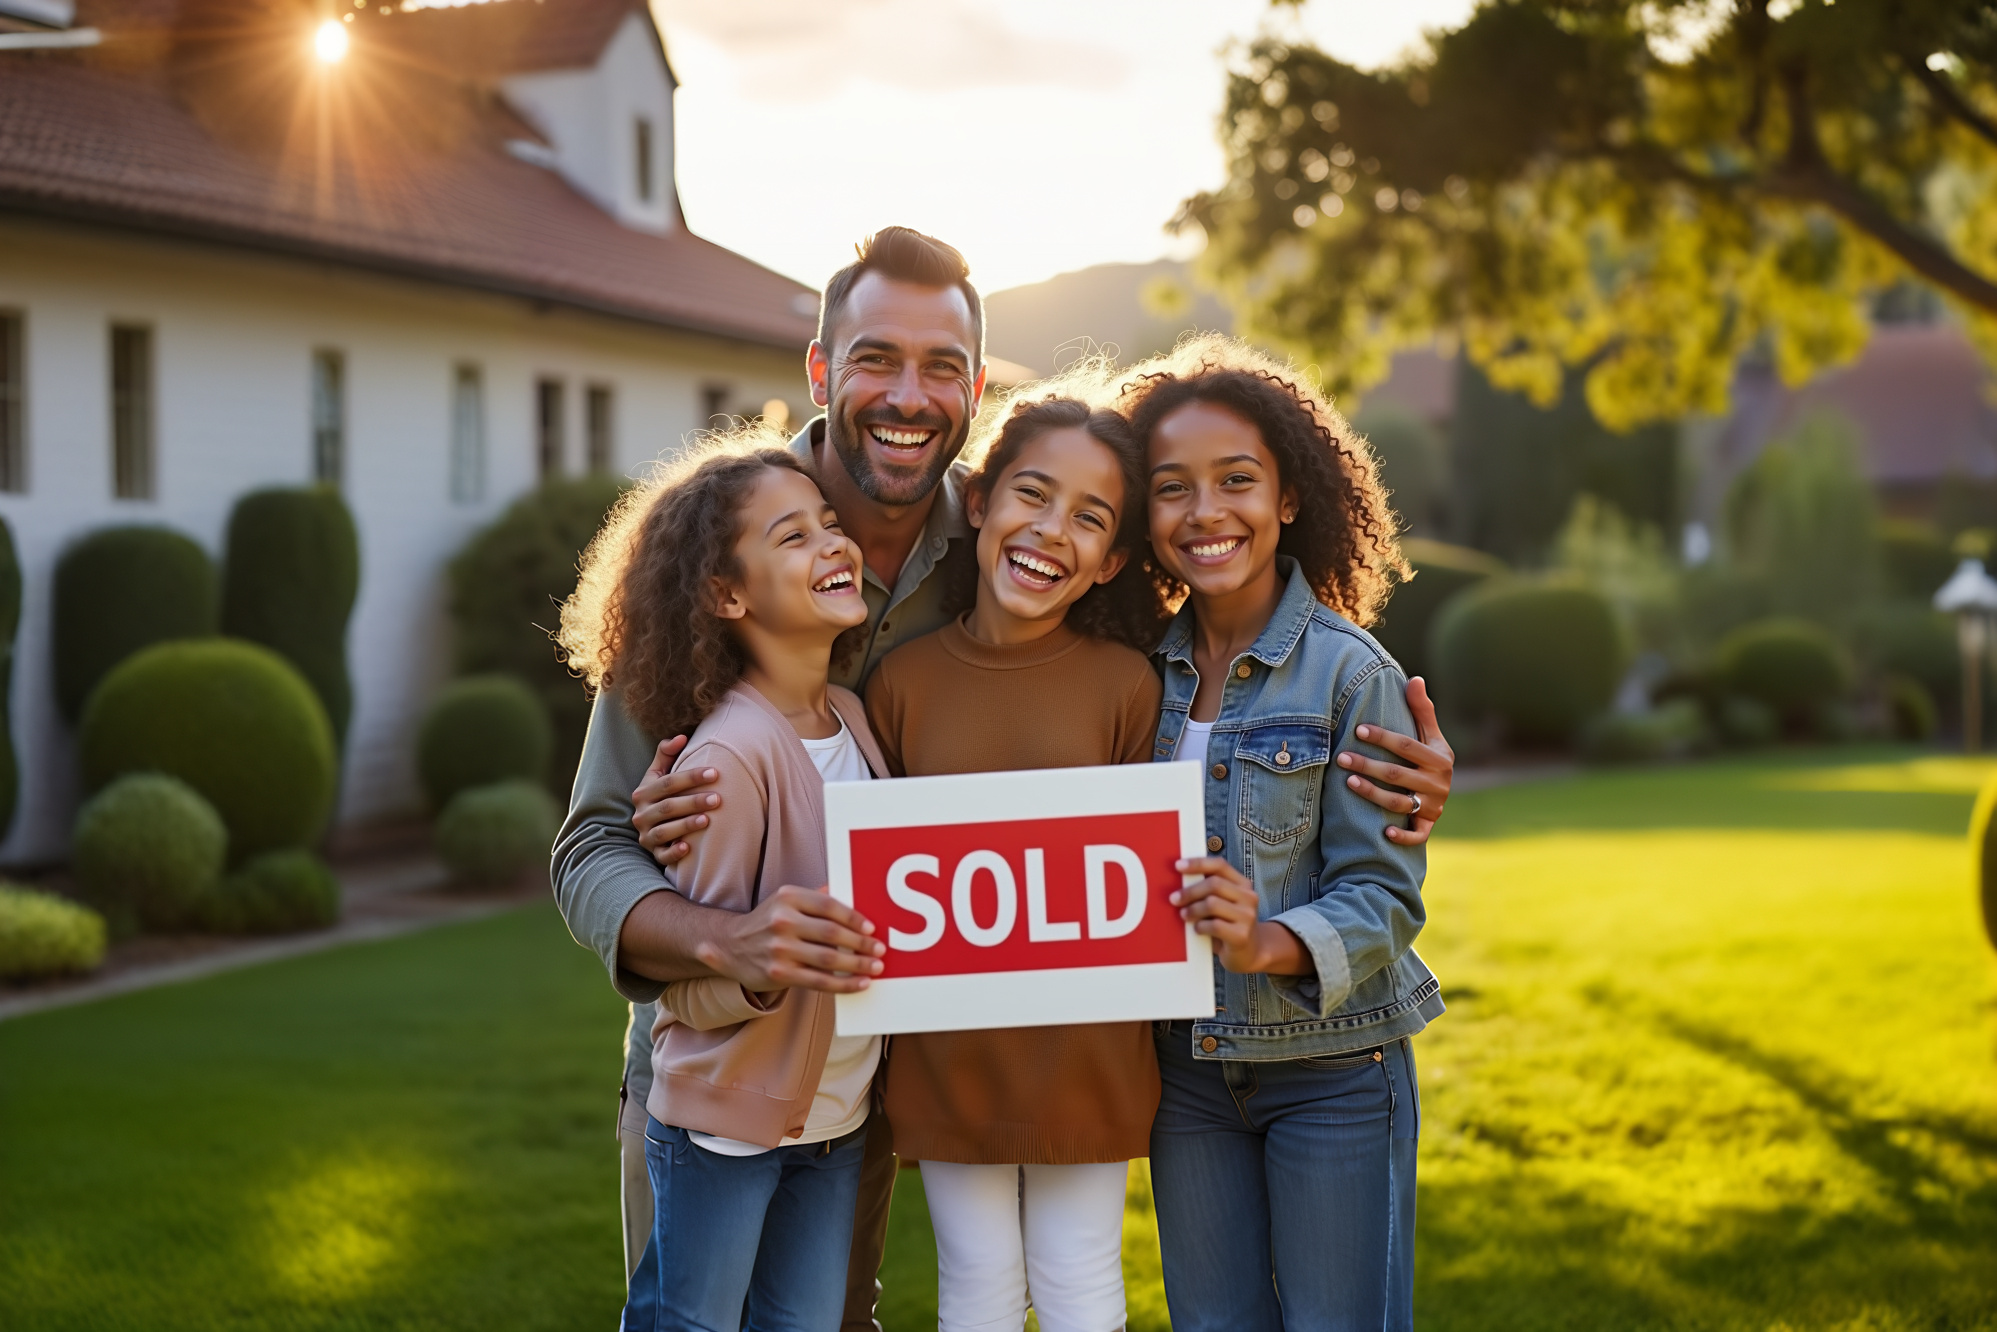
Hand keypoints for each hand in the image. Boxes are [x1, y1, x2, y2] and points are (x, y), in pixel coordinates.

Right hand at [631, 737, 722, 866]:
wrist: (652, 828)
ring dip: (686, 825)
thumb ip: (666, 754)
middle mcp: (641, 814)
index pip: (668, 783)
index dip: (691, 777)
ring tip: (708, 820)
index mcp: (643, 792)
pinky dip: (674, 853)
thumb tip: (681, 736)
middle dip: (693, 802)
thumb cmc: (661, 796)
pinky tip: (688, 847)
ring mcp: (646, 835)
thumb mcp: (658, 775)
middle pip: (668, 807)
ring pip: (665, 831)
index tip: (715, 773)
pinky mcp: (654, 854)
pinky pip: (662, 856)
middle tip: (718, 798)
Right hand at [694, 885, 885, 993]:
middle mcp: (783, 921)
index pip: (829, 905)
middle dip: (861, 943)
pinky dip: (843, 984)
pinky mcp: (779, 973)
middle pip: (832, 933)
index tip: (872, 928)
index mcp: (788, 897)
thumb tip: (852, 895)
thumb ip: (816, 898)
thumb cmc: (768, 921)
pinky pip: (819, 981)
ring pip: (828, 958)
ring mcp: (780, 949)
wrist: (730, 945)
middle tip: (880, 949)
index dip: (854, 917)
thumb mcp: (786, 900)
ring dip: (858, 964)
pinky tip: (860, 983)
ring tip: (876, 967)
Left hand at [1171, 856, 1306, 975]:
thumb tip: (1180, 882)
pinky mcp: (1242, 935)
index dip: (1198, 863)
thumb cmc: (1229, 925)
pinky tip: (1198, 929)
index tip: (1178, 866)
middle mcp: (1249, 897)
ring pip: (1212, 904)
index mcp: (1243, 884)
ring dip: (1193, 909)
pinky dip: (1200, 926)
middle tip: (1174, 899)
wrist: (1251, 953)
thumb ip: (1209, 891)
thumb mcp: (1223, 904)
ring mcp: (1248, 916)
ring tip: (1184, 915)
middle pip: (1214, 884)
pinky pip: (1215, 925)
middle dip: (1190, 891)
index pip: (1220, 865)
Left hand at [1337, 676, 1453, 846]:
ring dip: (1373, 794)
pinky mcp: (1428, 826)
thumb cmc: (1428, 758)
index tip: (1358, 730)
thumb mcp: (1431, 735)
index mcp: (1440, 758)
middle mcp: (1440, 784)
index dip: (1383, 738)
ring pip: (1400, 803)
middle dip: (1368, 765)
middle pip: (1398, 775)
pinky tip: (1384, 831)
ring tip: (1347, 782)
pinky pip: (1417, 835)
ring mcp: (1434, 807)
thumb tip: (1415, 679)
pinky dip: (1403, 834)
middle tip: (1341, 757)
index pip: (1408, 746)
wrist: (1441, 794)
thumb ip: (1422, 710)